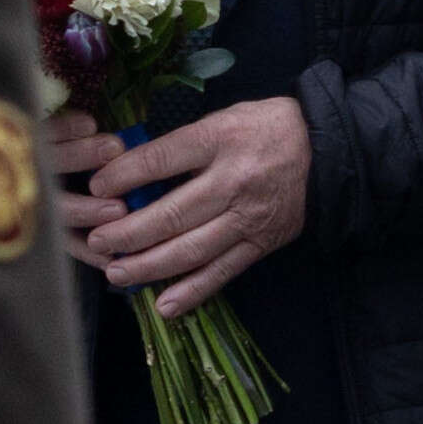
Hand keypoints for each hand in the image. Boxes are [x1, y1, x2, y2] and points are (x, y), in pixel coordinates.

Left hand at [64, 100, 308, 316]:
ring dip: (149, 266)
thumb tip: (128, 168)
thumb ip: (181, 143)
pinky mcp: (261, 244)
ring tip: (117, 273)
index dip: (124, 175)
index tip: (95, 188)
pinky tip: (163, 305)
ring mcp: (248, 217)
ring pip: (192, 249)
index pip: (163, 159)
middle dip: (128, 232)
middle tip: (97, 241)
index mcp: (220, 139)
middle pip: (173, 213)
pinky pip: (222, 272)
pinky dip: (192, 292)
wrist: (327, 151)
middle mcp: (233, 181)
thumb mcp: (223, 118)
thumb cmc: (264, 128)